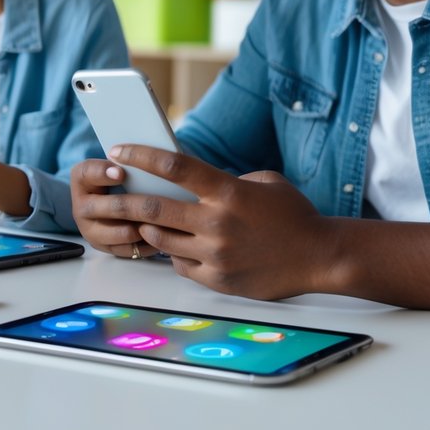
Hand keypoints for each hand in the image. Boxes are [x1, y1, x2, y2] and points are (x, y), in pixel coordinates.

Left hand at [76, 145, 330, 299]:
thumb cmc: (293, 215)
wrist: (321, 257)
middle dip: (123, 200)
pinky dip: (174, 254)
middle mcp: (217, 222)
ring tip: (141, 221)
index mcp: (228, 192)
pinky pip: (180, 265)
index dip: (140, 155)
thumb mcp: (263, 182)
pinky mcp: (218, 280)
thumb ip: (226, 180)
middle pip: (153, 207)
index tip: (118, 149)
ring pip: (160, 239)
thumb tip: (190, 178)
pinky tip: (177, 246)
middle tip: (108, 196)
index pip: (174, 166)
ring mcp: (216, 254)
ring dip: (147, 229)